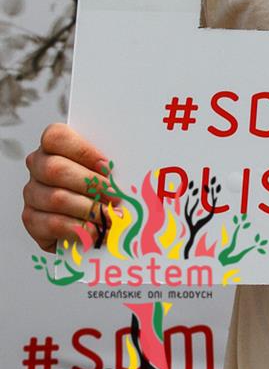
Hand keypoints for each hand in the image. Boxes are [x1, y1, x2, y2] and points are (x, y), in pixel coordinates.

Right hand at [21, 123, 114, 252]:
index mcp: (54, 146)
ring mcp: (32, 193)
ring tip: (111, 216)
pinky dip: (78, 229)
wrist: (90, 213)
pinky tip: (96, 231)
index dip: (83, 151)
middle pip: (56, 169)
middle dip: (90, 184)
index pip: (56, 137)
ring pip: (56, 198)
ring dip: (89, 209)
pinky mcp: (32, 219)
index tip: (108, 166)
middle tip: (116, 195)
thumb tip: (137, 167)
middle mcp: (38, 166)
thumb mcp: (109, 167)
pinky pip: (51, 224)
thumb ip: (115, 163)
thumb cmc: (103, 182)